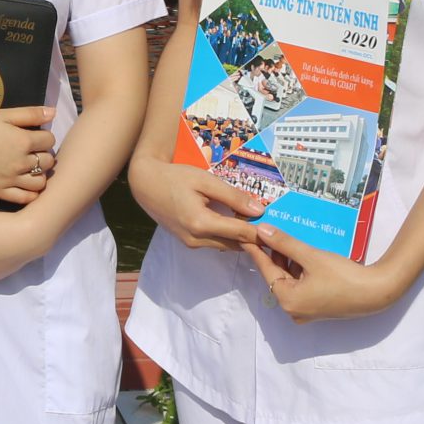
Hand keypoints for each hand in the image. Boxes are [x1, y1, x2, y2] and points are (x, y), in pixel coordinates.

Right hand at [0, 105, 56, 204]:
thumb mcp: (1, 114)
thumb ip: (29, 114)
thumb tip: (53, 111)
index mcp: (22, 141)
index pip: (49, 141)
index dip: (44, 137)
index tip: (34, 136)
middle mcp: (20, 162)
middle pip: (47, 161)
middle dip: (43, 154)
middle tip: (32, 151)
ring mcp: (10, 180)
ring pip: (40, 182)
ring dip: (39, 174)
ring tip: (29, 168)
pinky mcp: (0, 192)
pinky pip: (25, 198)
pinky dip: (30, 192)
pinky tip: (24, 183)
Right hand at [127, 153, 265, 251]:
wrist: (145, 184)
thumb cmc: (175, 177)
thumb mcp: (205, 180)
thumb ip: (233, 196)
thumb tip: (259, 210)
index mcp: (201, 223)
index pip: (241, 233)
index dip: (261, 232)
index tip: (278, 228)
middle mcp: (196, 239)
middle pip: (235, 244)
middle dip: (253, 237)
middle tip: (271, 226)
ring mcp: (191, 243)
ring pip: (225, 245)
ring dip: (240, 237)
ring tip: (256, 223)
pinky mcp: (188, 242)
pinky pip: (214, 242)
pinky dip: (227, 236)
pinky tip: (235, 223)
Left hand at [241, 224, 408, 321]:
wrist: (376, 292)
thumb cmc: (342, 276)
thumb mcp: (311, 256)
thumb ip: (284, 243)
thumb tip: (262, 231)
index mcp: (287, 300)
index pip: (265, 269)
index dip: (256, 249)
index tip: (246, 235)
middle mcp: (293, 310)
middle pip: (277, 276)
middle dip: (274, 254)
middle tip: (267, 232)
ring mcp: (306, 311)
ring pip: (289, 280)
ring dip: (287, 261)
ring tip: (284, 238)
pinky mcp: (317, 307)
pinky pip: (300, 286)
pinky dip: (299, 270)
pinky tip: (302, 253)